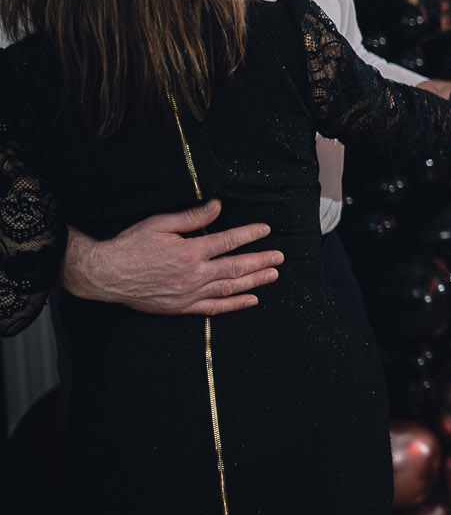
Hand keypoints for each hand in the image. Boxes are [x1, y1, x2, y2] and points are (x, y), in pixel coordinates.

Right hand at [62, 200, 282, 315]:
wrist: (105, 275)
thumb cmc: (130, 246)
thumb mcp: (159, 224)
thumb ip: (191, 217)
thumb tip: (217, 206)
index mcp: (189, 251)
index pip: (228, 241)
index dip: (249, 234)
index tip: (264, 230)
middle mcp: (194, 275)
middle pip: (236, 267)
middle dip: (261, 260)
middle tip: (280, 257)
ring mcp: (189, 293)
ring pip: (230, 288)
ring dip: (255, 281)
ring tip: (273, 274)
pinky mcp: (182, 307)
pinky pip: (214, 308)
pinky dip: (235, 304)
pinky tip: (251, 300)